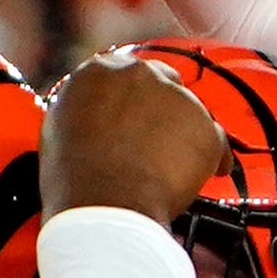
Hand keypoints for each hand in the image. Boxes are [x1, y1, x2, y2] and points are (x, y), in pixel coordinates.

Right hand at [41, 52, 227, 226]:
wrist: (104, 207)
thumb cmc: (75, 180)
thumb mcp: (61, 128)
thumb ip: (85, 108)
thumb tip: (94, 114)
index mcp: (99, 71)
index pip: (124, 74)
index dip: (130, 99)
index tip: (133, 115)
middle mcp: (140, 73)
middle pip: (163, 83)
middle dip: (161, 111)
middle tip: (152, 142)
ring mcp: (176, 98)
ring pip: (189, 112)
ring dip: (182, 135)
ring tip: (167, 171)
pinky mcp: (204, 128)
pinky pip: (215, 142)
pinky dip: (209, 159)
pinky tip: (196, 178)